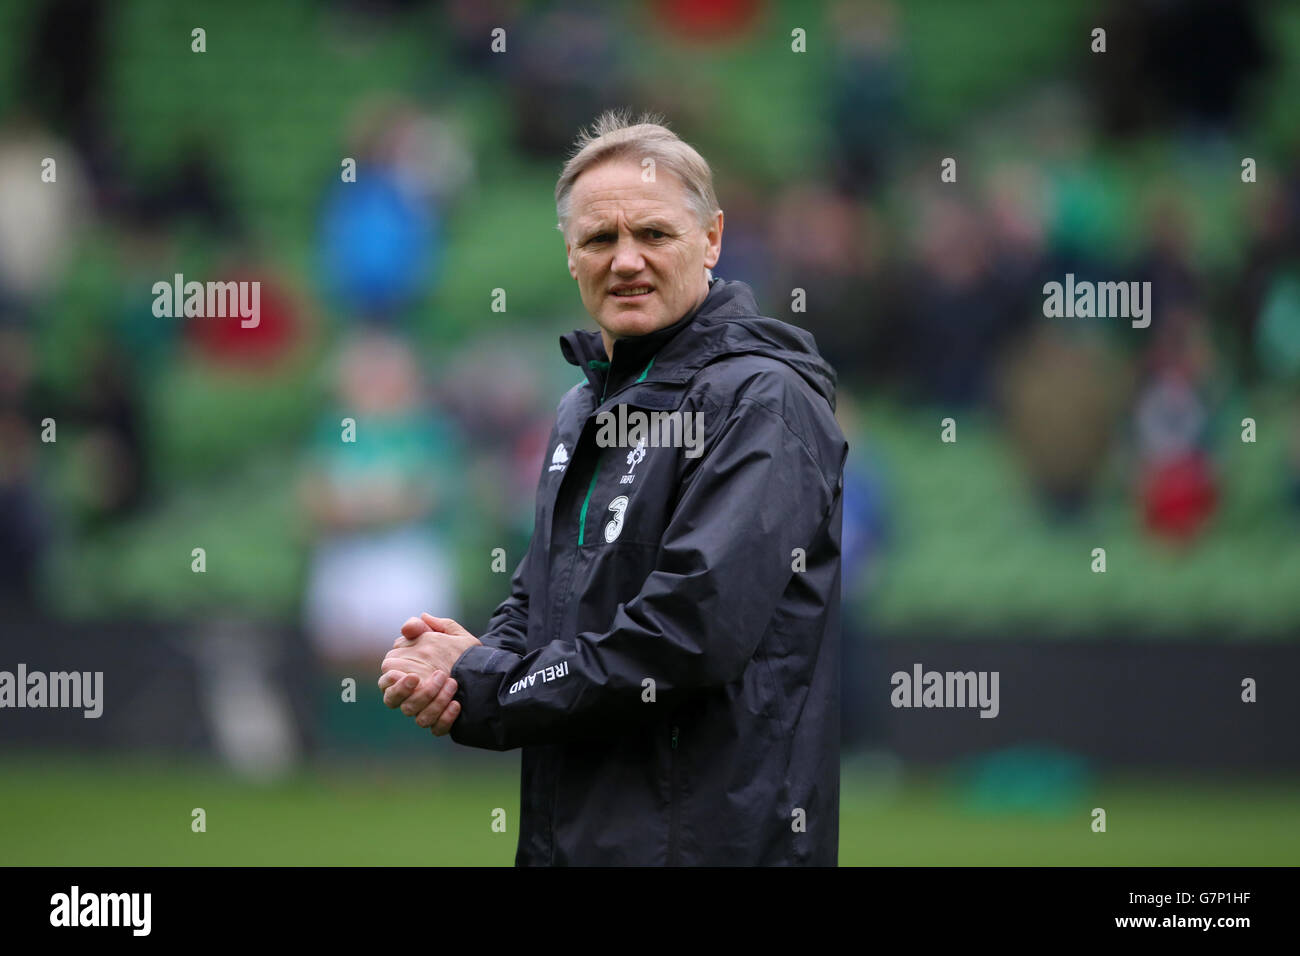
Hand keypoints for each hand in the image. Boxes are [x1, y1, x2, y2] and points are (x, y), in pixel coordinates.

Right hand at [379, 613, 481, 734]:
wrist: (487, 669)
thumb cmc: (461, 650)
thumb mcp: (449, 633)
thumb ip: (427, 627)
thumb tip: (409, 626)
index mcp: (405, 673)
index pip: (386, 683)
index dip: (393, 682)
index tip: (413, 675)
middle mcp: (411, 694)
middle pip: (395, 703)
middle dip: (416, 692)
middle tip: (438, 676)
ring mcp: (425, 710)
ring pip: (418, 717)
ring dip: (436, 701)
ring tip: (454, 683)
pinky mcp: (440, 722)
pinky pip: (436, 729)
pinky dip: (445, 719)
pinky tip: (457, 704)